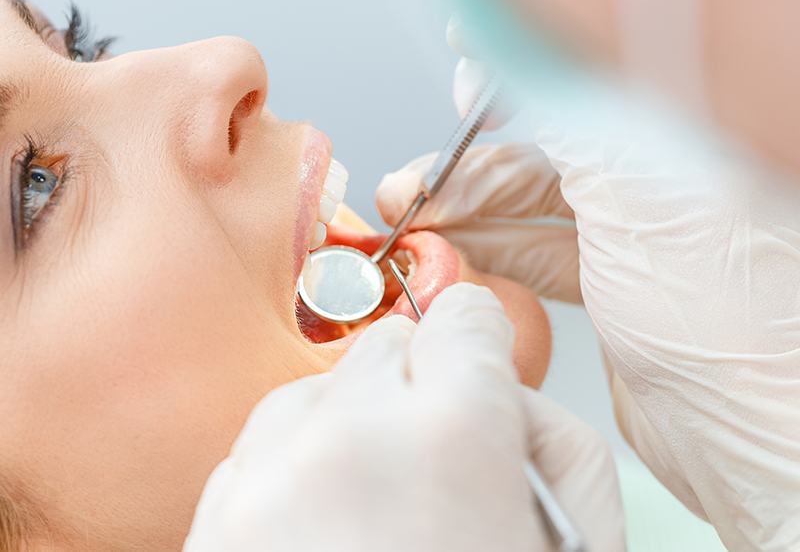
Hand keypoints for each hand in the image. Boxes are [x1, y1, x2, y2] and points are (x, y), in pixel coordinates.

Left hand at [184, 283, 623, 551]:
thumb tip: (503, 405)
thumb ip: (542, 456)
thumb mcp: (549, 549)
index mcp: (454, 437)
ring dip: (360, 421)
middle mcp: (348, 431)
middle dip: (427, 392)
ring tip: (384, 507)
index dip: (486, 351)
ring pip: (328, 385)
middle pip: (397, 347)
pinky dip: (302, 457)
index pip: (469, 322)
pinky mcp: (215, 516)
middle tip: (448, 468)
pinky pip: (270, 438)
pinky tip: (326, 526)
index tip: (485, 377)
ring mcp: (266, 471)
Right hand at [378, 16, 799, 549]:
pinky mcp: (620, 284)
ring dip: (470, 212)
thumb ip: (575, 128)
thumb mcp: (641, 200)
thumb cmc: (728, 325)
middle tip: (413, 184)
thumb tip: (515, 66)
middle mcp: (662, 178)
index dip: (513, 71)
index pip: (580, 80)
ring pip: (536, 205)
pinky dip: (495, 251)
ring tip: (414, 221)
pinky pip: (543, 252)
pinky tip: (456, 251)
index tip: (461, 65)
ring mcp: (640, 234)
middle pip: (545, 149)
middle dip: (469, 165)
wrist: (746, 435)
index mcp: (683, 138)